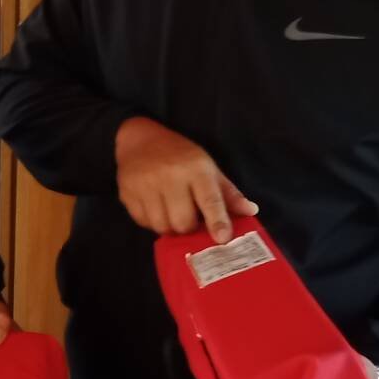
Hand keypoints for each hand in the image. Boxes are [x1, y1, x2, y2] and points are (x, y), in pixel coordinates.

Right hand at [114, 116, 257, 243]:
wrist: (139, 139)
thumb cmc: (180, 156)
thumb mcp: (207, 167)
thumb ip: (228, 192)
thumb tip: (252, 211)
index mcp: (195, 168)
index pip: (209, 199)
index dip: (217, 221)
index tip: (223, 238)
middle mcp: (170, 176)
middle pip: (183, 221)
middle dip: (189, 227)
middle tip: (190, 218)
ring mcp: (145, 185)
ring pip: (162, 226)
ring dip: (170, 226)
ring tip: (172, 212)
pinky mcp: (127, 193)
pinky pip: (143, 222)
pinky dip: (152, 221)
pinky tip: (156, 207)